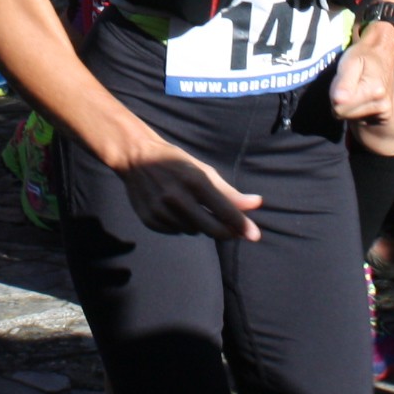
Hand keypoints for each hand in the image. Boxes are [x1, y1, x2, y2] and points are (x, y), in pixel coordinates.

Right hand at [112, 138, 263, 240]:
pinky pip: (176, 231)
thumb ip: (230, 192)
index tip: (255, 235)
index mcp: (194, 180)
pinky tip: (176, 210)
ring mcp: (161, 211)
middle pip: (211, 229)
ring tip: (192, 206)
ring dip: (200, 225)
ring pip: (194, 231)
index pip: (224, 210)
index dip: (241, 225)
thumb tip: (257, 204)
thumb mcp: (203, 171)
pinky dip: (182, 225)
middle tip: (233, 230)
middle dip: (226, 232)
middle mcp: (177, 197)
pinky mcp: (149, 220)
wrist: (136, 158)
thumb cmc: (176, 162)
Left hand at [329, 21, 393, 120]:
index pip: (338, 107)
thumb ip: (343, 82)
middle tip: (348, 82)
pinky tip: (361, 95)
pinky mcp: (384, 116)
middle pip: (343, 114)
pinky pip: (358, 119)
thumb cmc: (364, 55)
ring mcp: (385, 113)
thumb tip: (338, 101)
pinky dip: (355, 108)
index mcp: (374, 91)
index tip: (343, 80)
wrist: (384, 53)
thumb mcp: (349, 62)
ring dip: (347, 104)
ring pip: (348, 116)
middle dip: (340, 100)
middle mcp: (382, 106)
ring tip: (355, 87)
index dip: (335, 94)